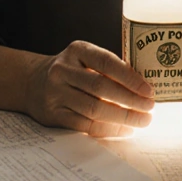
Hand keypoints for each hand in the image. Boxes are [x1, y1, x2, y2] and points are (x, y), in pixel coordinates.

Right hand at [25, 40, 153, 136]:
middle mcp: (63, 70)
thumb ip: (109, 68)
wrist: (31, 82)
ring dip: (122, 118)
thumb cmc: (72, 70)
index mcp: (77, 50)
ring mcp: (56, 93)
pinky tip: (124, 130)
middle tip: (150, 108)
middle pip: (101, 88)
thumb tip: (144, 88)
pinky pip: (84, 125)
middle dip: (130, 100)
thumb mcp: (85, 58)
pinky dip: (108, 129)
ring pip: (94, 109)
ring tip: (142, 121)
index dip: (130, 78)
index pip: (106, 63)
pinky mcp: (53, 114)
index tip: (149, 90)